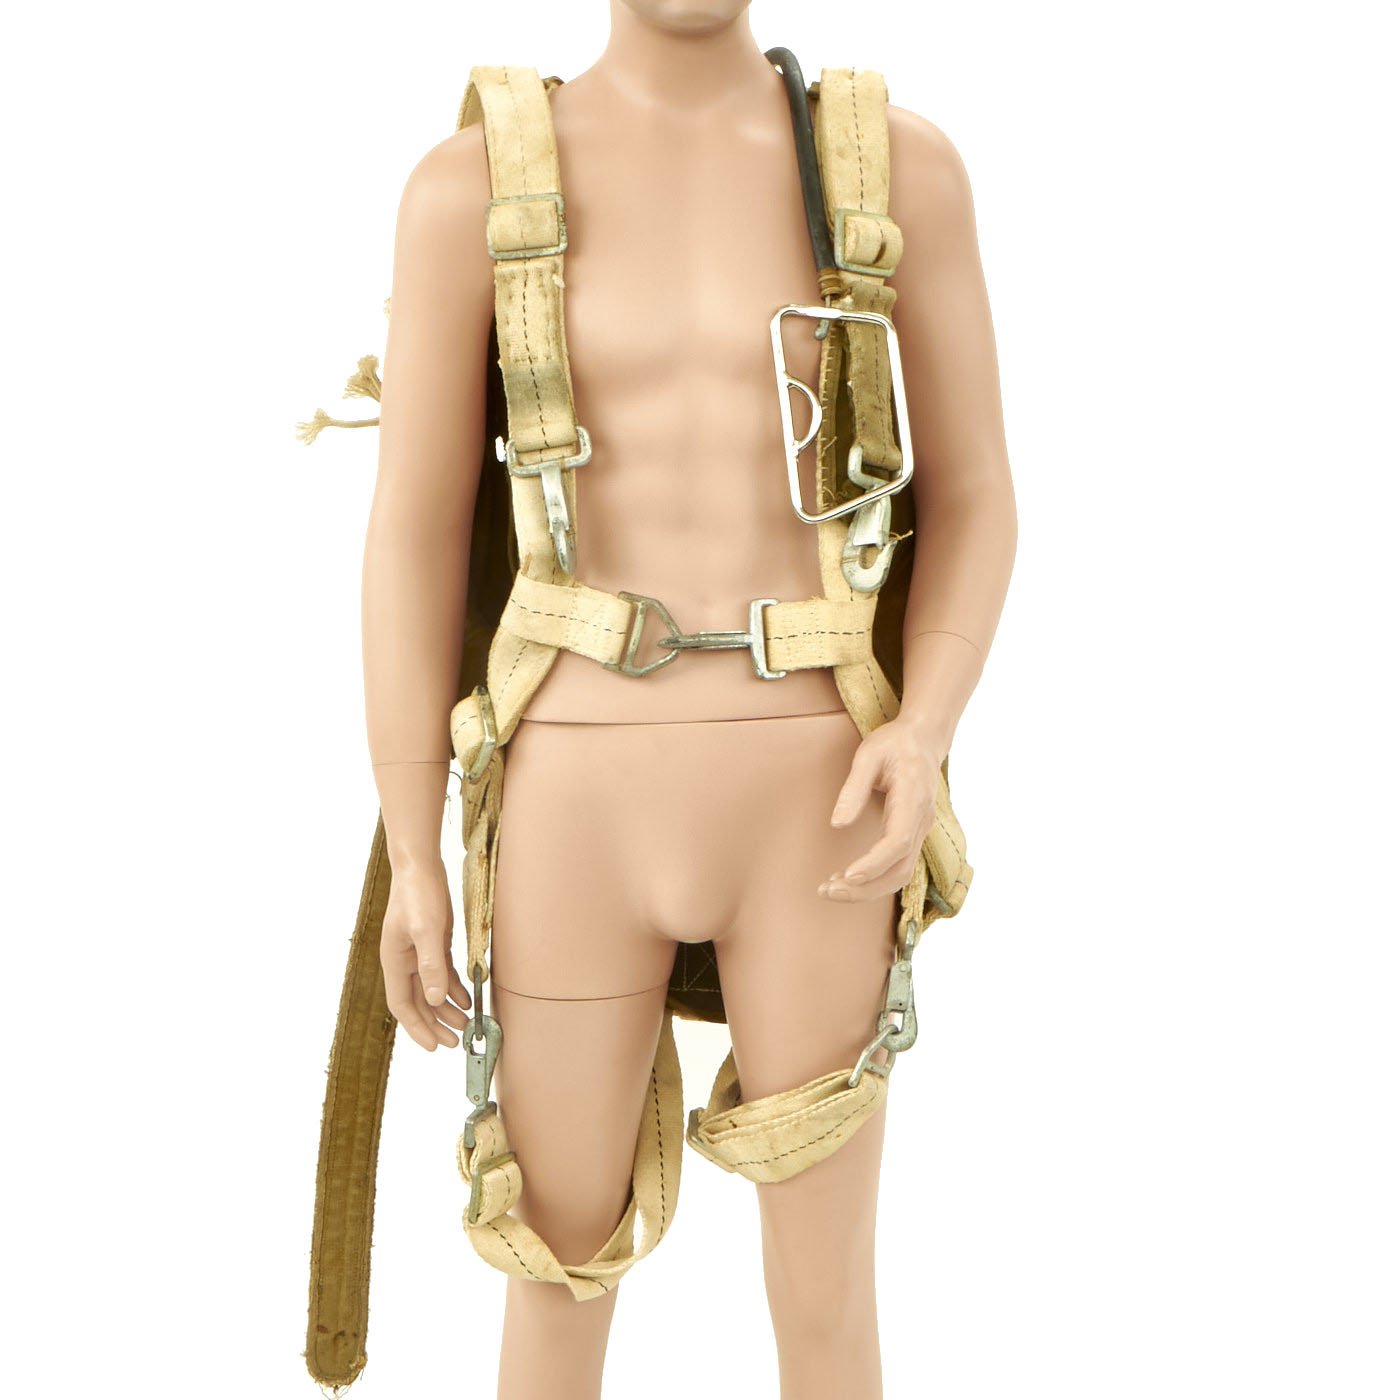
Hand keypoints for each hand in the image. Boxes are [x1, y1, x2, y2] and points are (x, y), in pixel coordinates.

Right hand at [380, 857, 472, 1050]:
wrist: (420, 866)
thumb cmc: (418, 894)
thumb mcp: (426, 929)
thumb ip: (430, 965)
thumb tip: (434, 999)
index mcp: (395, 961)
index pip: (403, 1006)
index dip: (417, 1028)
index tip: (435, 1047)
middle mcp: (404, 961)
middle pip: (418, 1002)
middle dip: (435, 1024)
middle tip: (456, 1042)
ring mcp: (418, 952)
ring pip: (431, 990)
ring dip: (446, 1009)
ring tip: (466, 1024)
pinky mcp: (433, 943)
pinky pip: (442, 974)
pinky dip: (453, 988)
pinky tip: (466, 998)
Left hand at [819, 714, 948, 902]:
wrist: (923, 739)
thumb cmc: (894, 743)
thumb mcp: (869, 755)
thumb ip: (854, 788)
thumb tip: (837, 824)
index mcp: (913, 799)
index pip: (898, 841)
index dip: (874, 864)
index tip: (847, 875)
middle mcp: (921, 820)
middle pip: (900, 869)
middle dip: (865, 888)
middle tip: (827, 891)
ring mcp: (920, 830)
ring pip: (901, 874)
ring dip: (868, 889)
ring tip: (831, 889)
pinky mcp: (913, 835)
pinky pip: (898, 866)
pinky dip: (875, 879)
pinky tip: (848, 879)